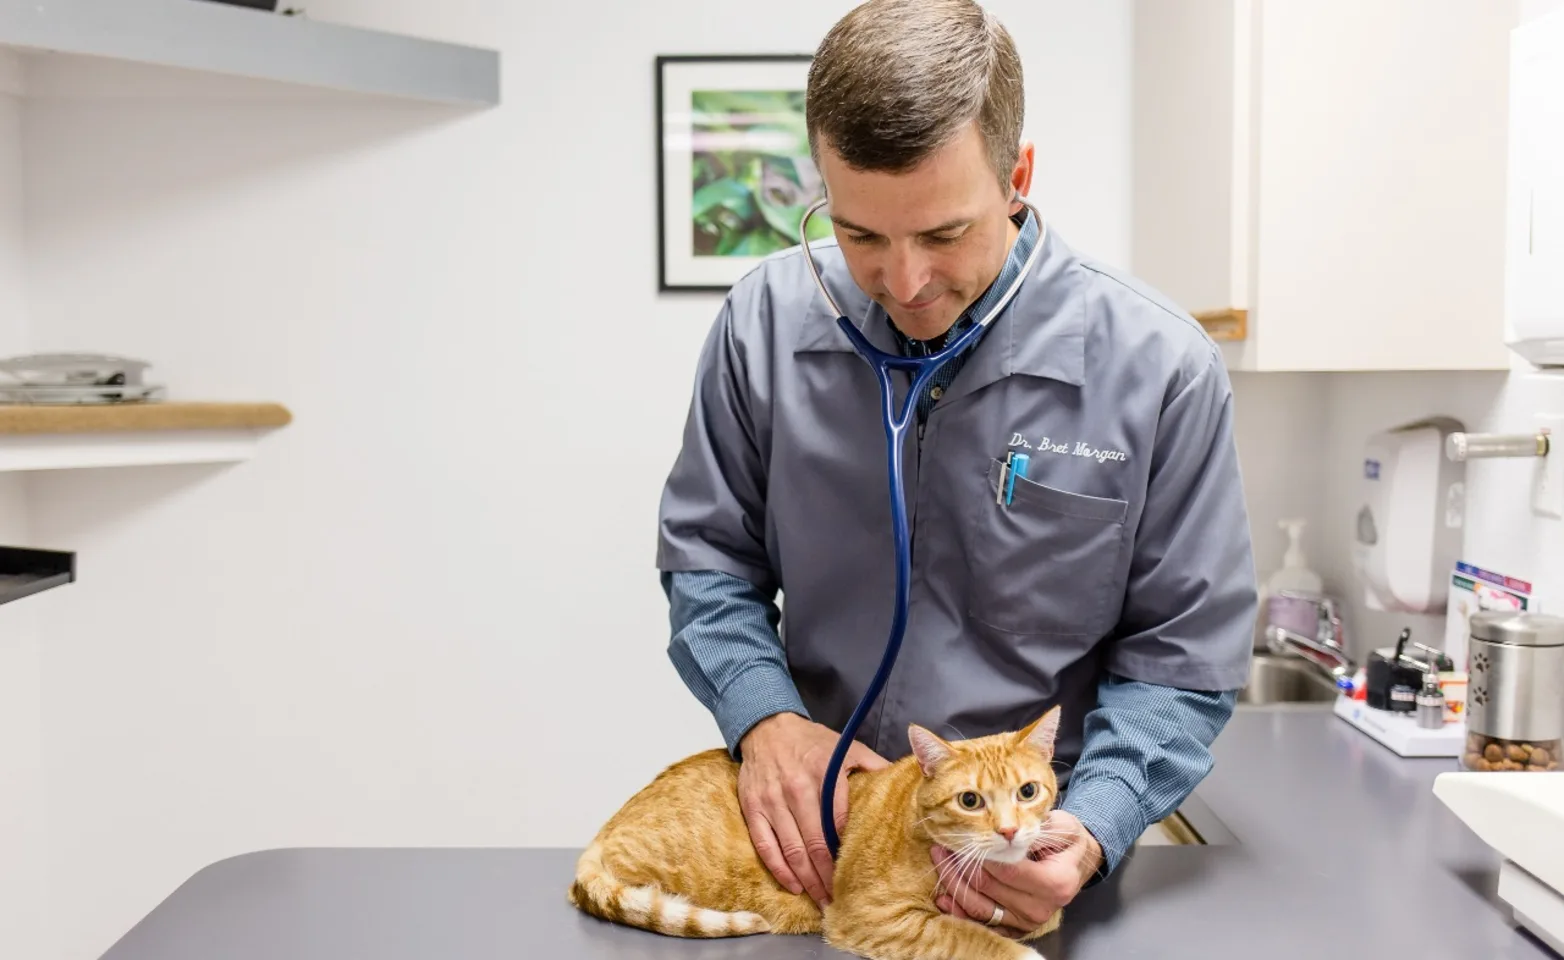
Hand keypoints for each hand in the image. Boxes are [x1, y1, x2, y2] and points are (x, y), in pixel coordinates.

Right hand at [737, 712, 890, 907]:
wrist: (767, 728)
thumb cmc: (810, 741)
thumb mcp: (847, 746)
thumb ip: (873, 766)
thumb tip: (901, 783)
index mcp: (824, 774)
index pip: (840, 822)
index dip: (850, 851)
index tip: (861, 872)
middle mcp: (796, 789)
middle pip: (816, 844)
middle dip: (830, 876)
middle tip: (841, 898)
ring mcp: (772, 801)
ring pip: (792, 850)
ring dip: (808, 880)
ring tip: (822, 899)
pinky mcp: (753, 808)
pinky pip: (765, 846)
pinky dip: (779, 870)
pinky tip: (794, 885)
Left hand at [931, 810, 1103, 938]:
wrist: (1075, 863)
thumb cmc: (1066, 842)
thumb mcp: (1062, 826)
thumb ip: (1036, 826)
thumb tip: (1004, 829)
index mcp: (1054, 882)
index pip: (1007, 869)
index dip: (981, 853)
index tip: (961, 838)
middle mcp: (1040, 908)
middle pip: (989, 888)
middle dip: (960, 866)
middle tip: (942, 847)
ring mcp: (1027, 922)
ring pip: (980, 908)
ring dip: (954, 886)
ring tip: (940, 863)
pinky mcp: (1016, 927)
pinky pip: (982, 923)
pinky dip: (961, 911)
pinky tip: (945, 896)